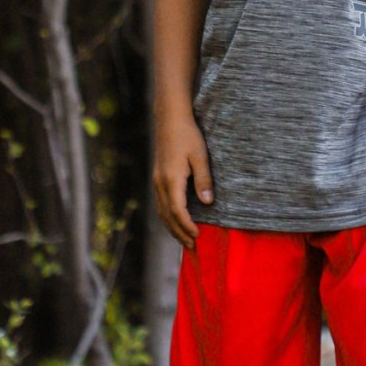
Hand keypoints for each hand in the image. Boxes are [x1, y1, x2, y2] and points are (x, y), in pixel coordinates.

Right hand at [152, 114, 212, 248]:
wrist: (170, 119)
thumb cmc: (188, 135)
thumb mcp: (201, 156)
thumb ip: (204, 180)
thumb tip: (207, 203)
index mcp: (171, 179)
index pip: (178, 211)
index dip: (187, 226)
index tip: (198, 236)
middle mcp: (161, 183)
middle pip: (168, 216)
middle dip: (179, 233)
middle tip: (193, 246)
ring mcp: (157, 181)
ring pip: (162, 212)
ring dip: (172, 228)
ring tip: (184, 240)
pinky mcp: (158, 178)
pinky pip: (160, 204)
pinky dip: (168, 217)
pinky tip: (175, 223)